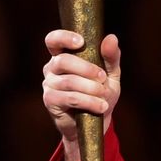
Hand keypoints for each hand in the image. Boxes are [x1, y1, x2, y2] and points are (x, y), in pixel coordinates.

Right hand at [42, 30, 120, 160]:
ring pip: (69, 81)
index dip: (64, 38)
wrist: (97, 123)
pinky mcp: (50, 101)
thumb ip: (111, 57)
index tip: (81, 42)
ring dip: (91, 89)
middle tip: (103, 78)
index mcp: (64, 57)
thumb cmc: (101, 95)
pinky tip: (101, 107)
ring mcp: (49, 85)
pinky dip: (89, 102)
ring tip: (105, 96)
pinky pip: (70, 98)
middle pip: (63, 61)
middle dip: (87, 69)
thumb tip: (111, 38)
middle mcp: (52, 68)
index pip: (53, 40)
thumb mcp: (111, 75)